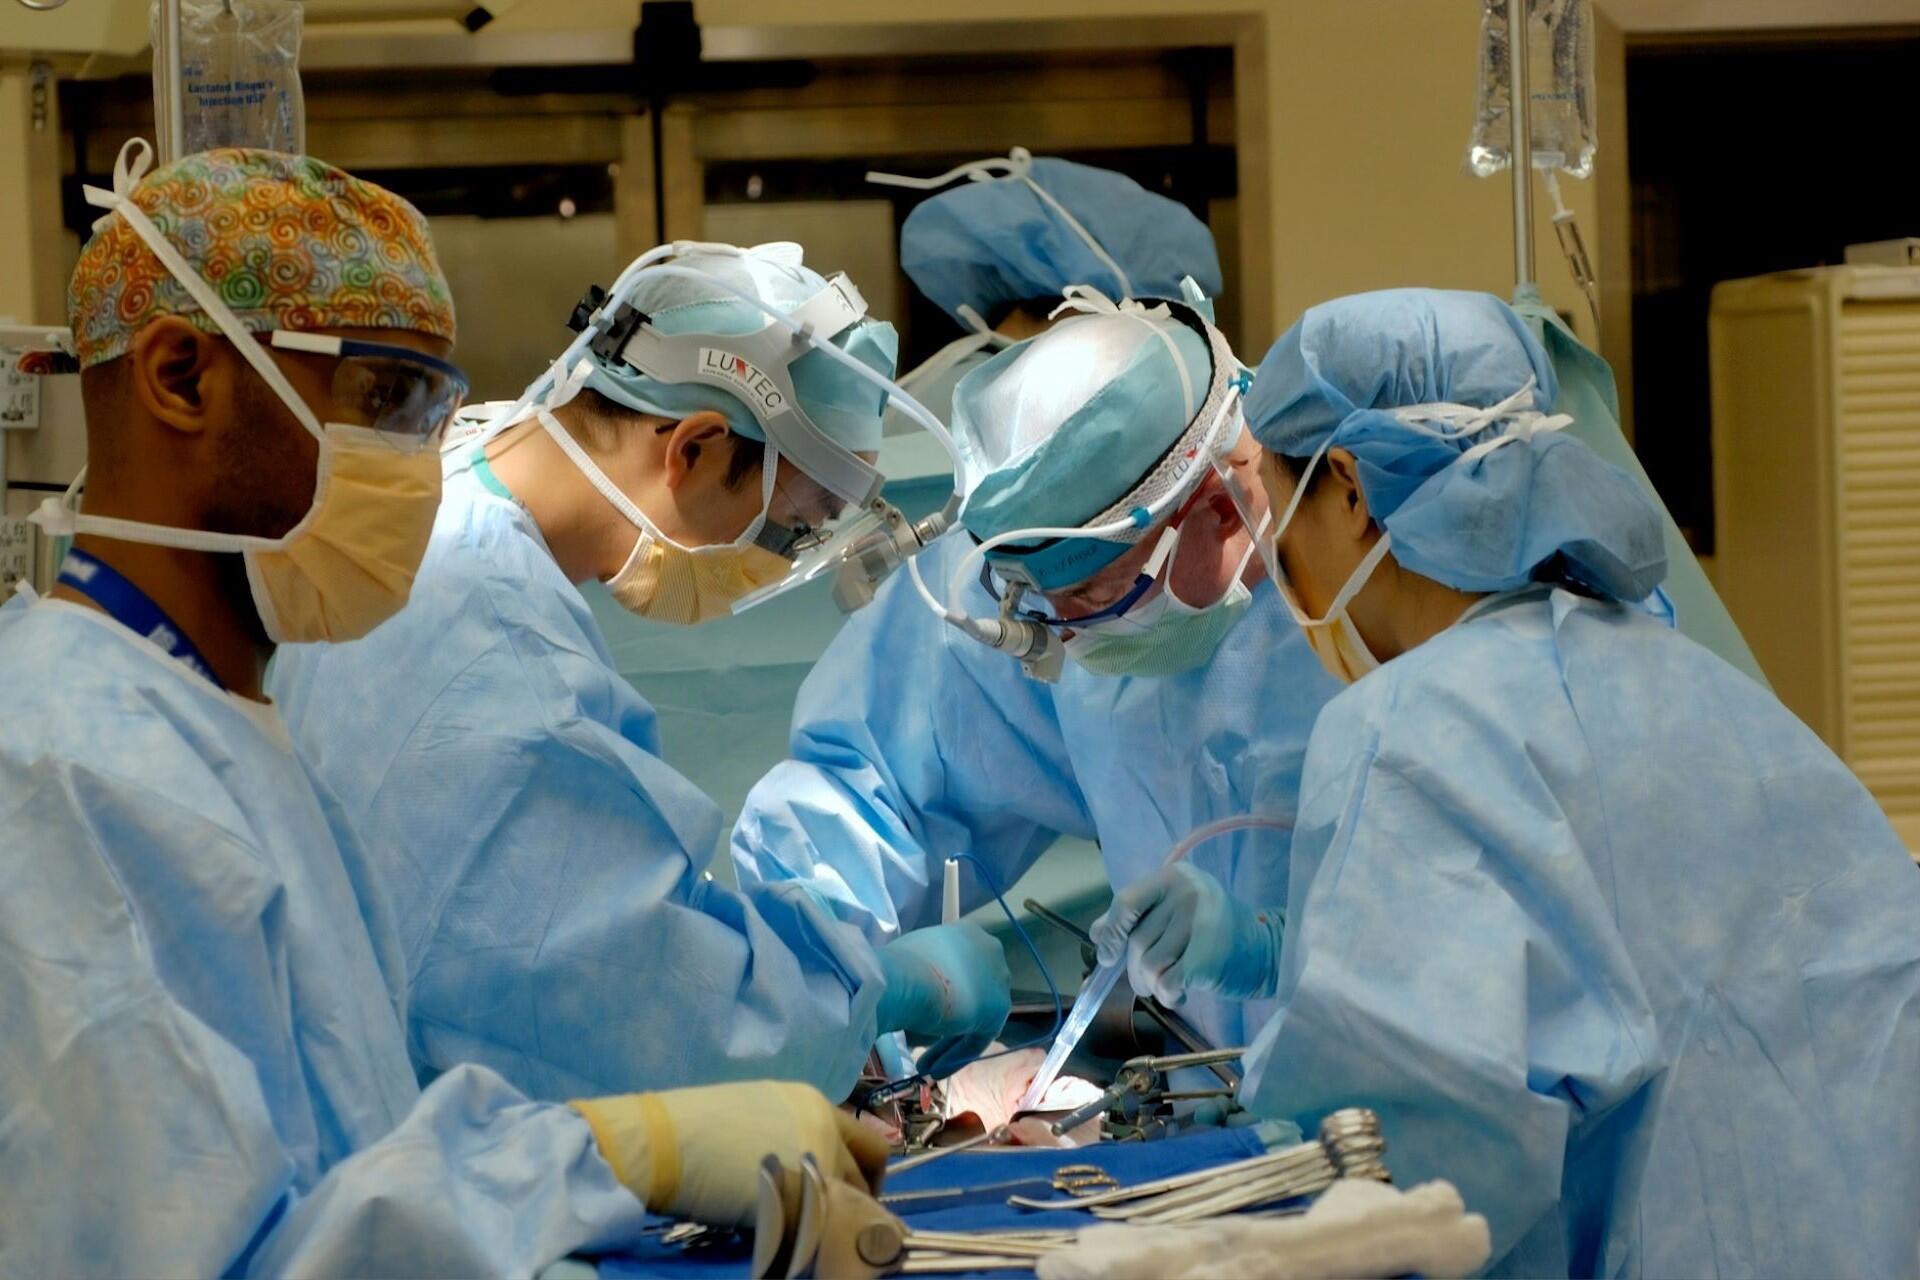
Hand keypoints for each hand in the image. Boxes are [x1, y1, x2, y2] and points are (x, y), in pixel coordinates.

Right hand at [572, 1081, 888, 1227]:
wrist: (661, 1141)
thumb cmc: (696, 1127)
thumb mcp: (761, 1116)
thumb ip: (797, 1136)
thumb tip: (812, 1168)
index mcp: (816, 1106)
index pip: (870, 1144)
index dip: (867, 1176)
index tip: (855, 1196)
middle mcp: (825, 1130)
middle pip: (867, 1177)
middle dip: (861, 1204)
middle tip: (839, 1225)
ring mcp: (813, 1164)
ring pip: (847, 1206)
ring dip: (835, 1224)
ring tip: (808, 1236)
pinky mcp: (794, 1199)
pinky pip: (817, 1229)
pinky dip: (809, 1240)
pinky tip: (787, 1243)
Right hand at [875, 922, 1011, 1078]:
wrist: (906, 979)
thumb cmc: (899, 965)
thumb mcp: (912, 958)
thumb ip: (926, 969)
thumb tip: (916, 987)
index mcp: (968, 933)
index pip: (962, 967)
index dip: (944, 992)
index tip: (924, 1009)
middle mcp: (989, 950)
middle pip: (972, 991)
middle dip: (950, 1018)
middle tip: (926, 1038)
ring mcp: (997, 979)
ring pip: (974, 1017)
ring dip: (949, 1043)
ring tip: (924, 1065)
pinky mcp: (998, 1009)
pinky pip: (975, 1038)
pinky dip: (955, 1056)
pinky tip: (935, 1071)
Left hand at [1089, 864, 1281, 1005]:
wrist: (1265, 950)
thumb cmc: (1213, 931)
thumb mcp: (1175, 911)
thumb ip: (1136, 916)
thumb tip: (1096, 933)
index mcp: (1174, 877)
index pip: (1126, 901)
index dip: (1111, 931)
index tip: (1107, 954)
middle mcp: (1186, 894)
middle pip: (1137, 940)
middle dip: (1134, 969)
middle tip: (1146, 981)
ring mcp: (1199, 923)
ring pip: (1149, 964)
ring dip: (1151, 984)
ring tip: (1167, 984)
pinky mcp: (1208, 956)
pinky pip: (1167, 983)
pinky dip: (1167, 995)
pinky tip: (1179, 992)